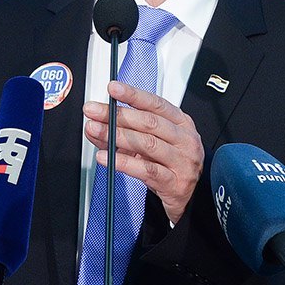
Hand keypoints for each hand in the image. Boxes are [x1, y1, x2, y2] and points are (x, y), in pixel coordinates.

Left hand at [82, 80, 204, 224]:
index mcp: (181, 123)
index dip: (133, 95)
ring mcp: (182, 161)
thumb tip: (94, 125)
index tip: (113, 88)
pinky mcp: (174, 183)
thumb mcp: (151, 144)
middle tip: (94, 112)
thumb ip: (123, 133)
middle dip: (117, 115)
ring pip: (147, 144)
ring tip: (96, 130)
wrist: (190, 196)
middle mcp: (184, 140)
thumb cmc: (170, 165)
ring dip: (117, 136)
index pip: (156, 104)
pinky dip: (123, 162)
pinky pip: (146, 170)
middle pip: (149, 122)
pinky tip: (107, 157)